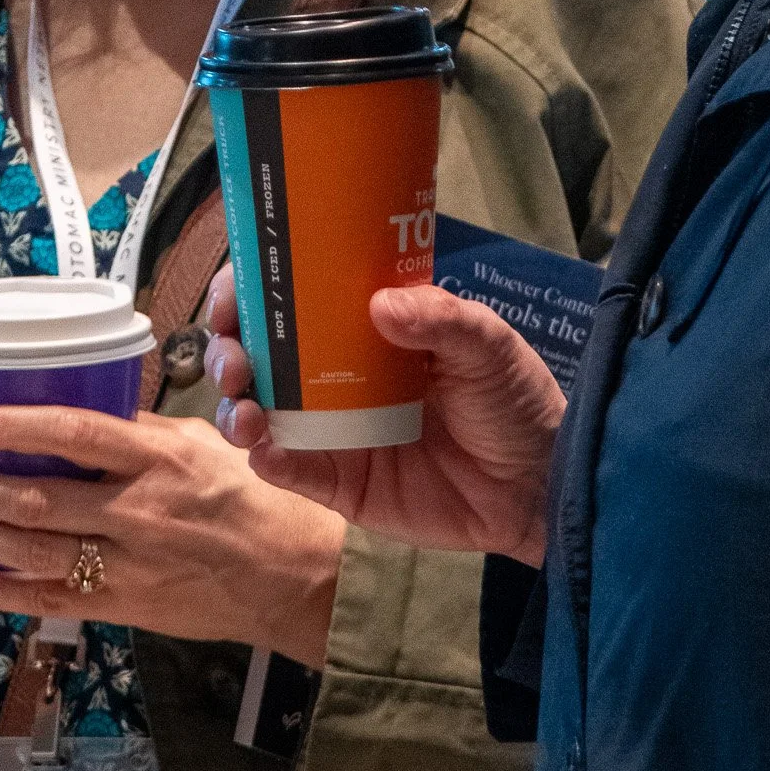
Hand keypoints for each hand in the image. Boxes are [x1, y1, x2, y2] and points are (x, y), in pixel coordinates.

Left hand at [0, 407, 345, 668]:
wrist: (291, 575)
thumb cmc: (254, 496)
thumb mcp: (203, 443)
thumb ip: (142, 430)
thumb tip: (87, 409)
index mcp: (157, 457)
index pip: (74, 432)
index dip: (13, 425)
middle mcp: (136, 510)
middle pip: (35, 498)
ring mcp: (126, 563)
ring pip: (31, 550)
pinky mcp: (122, 606)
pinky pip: (46, 599)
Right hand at [204, 265, 563, 566]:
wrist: (539, 485)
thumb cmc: (512, 399)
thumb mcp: (488, 344)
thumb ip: (441, 318)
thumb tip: (380, 304)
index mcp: (365, 325)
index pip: (294, 293)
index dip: (253, 286)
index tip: (237, 289)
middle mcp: (336, 372)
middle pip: (260, 350)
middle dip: (230, 347)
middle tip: (235, 358)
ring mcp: (333, 429)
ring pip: (261, 410)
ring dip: (237, 405)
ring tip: (247, 409)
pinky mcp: (341, 483)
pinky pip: (291, 470)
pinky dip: (267, 458)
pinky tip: (265, 449)